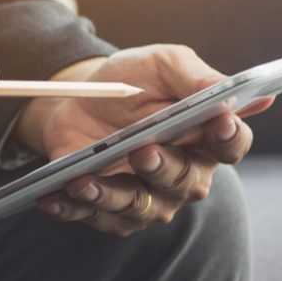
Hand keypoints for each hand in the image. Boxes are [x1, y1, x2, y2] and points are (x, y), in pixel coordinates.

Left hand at [17, 45, 270, 236]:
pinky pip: (93, 216)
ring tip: (83, 180)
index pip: (231, 145)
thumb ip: (193, 75)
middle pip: (185, 182)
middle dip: (164, 168)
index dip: (228, 137)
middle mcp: (184, 176)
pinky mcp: (109, 212)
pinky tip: (50, 197)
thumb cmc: (133, 80)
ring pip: (137, 207)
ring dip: (110, 195)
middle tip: (143, 152)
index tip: (219, 122)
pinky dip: (70, 207)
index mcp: (205, 138)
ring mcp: (148, 199)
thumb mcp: (161, 64)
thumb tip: (224, 90)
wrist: (81, 99)